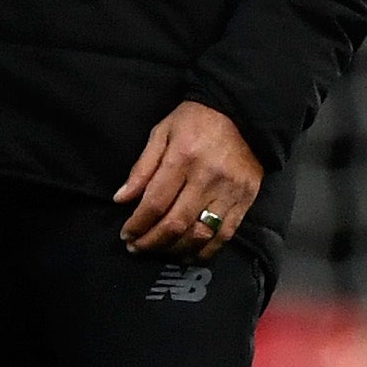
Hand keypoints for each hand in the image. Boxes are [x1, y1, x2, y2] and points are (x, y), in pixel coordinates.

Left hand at [116, 99, 264, 257]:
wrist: (242, 112)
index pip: (155, 202)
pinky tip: (188, 254)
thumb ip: (142, 168)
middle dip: (151, 241)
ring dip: (175, 249)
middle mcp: (208, 177)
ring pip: (200, 234)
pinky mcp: (246, 199)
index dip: (138, 224)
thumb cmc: (195, 120)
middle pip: (176, 223)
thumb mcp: (161, 133)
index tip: (126, 234)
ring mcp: (230, 191)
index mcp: (183, 157)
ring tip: (159, 251)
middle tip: (137, 247)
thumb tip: (121, 199)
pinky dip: (204, 251)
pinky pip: (225, 235)